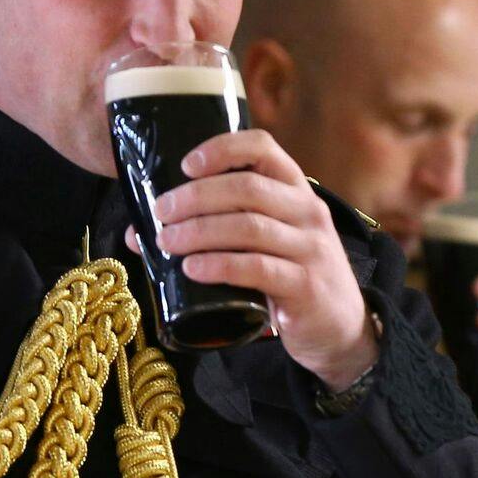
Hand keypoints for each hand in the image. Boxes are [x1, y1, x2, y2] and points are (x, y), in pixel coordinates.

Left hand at [130, 131, 376, 389]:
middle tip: (161, 212)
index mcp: (296, 190)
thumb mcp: (267, 244)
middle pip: (248, 188)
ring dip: (200, 231)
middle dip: (196, 196)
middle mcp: (308, 212)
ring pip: (249, 227)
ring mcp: (311, 248)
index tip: (185, 165)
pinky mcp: (306, 285)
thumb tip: (137, 233)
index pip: (263, 148)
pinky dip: (220, 265)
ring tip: (165, 242)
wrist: (340, 329)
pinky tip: (192, 268)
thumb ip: (216, 231)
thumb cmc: (291, 278)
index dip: (223, 149)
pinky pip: (258, 268)